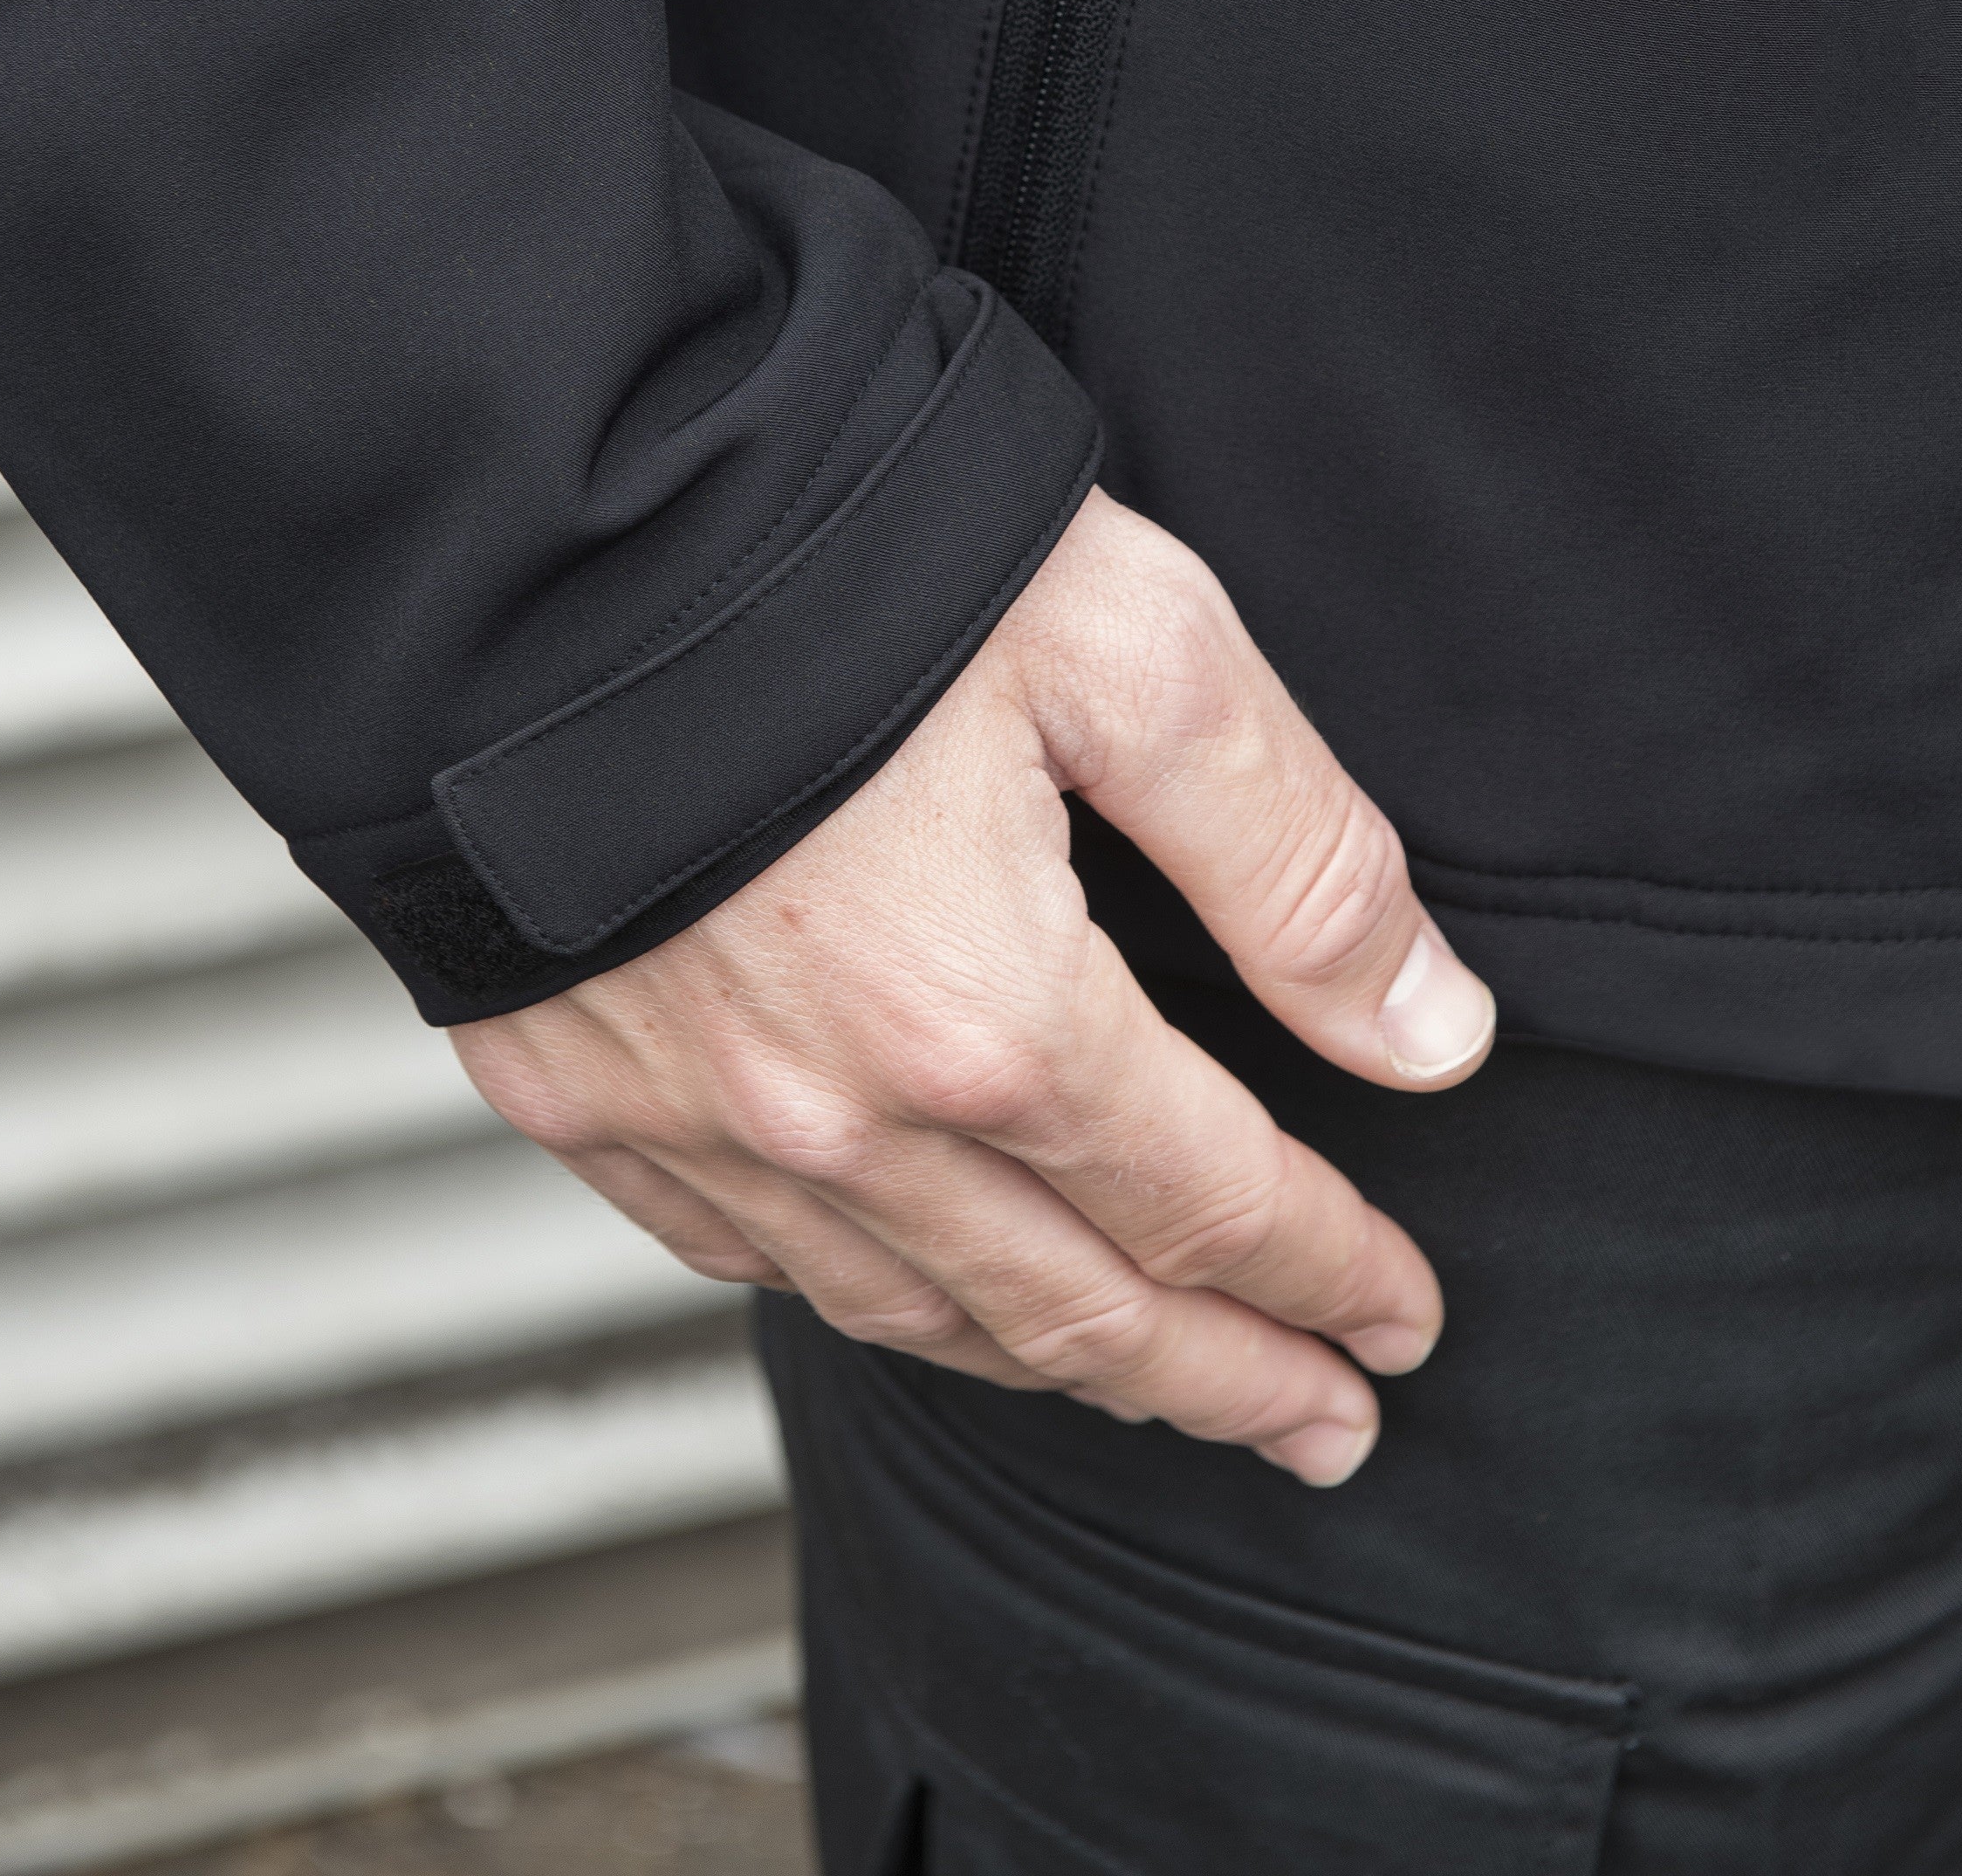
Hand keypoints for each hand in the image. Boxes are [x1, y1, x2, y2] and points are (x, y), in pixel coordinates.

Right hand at [451, 487, 1493, 1485]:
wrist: (529, 533)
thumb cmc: (830, 551)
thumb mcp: (1132, 649)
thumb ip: (1295, 854)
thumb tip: (1432, 1032)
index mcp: (993, 1020)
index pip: (1211, 1203)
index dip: (1327, 1272)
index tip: (1401, 1321)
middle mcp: (836, 1115)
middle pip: (1075, 1309)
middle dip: (1222, 1381)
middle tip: (1322, 1429)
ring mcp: (687, 1118)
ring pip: (911, 1311)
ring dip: (1057, 1367)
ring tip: (1154, 1390)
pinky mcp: (572, 1082)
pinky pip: (743, 1257)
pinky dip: (862, 1298)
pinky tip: (911, 1292)